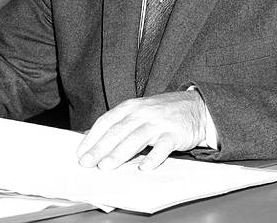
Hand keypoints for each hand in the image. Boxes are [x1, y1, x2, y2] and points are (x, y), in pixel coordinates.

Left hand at [75, 90, 205, 170]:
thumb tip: (91, 138)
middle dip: (100, 148)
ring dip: (119, 154)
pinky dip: (153, 158)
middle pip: (118, 131)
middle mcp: (142, 113)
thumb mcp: (138, 112)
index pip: (106, 121)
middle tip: (87, 163)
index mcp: (130, 107)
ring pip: (136, 138)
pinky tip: (144, 168)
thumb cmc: (161, 113)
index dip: (92, 137)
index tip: (80, 153)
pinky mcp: (174, 133)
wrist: (196, 107)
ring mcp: (159, 122)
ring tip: (106, 167)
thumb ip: (118, 124)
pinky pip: (162, 146)